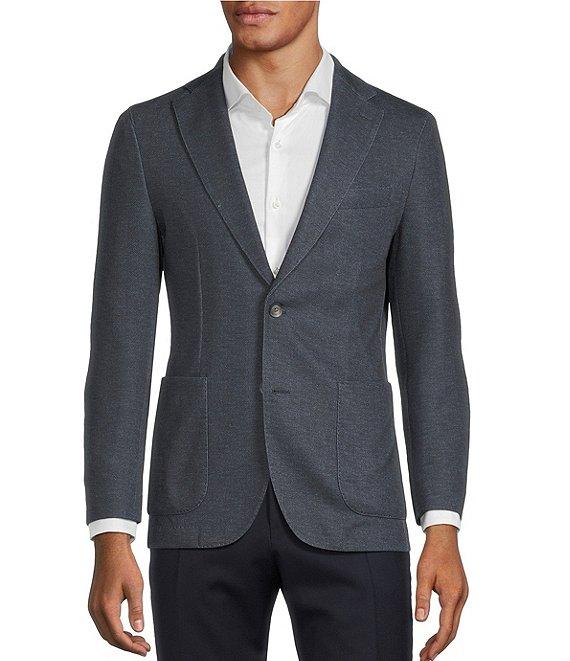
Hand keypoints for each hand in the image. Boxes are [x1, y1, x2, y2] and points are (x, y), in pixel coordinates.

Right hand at [88, 533, 150, 655]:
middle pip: (110, 638)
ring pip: (106, 632)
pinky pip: (103, 624)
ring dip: (121, 639)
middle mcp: (96, 609)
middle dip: (127, 645)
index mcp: (106, 607)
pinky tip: (127, 629)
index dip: (131, 647)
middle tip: (144, 646)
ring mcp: (93, 606)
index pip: (118, 637)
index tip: (144, 650)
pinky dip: (115, 630)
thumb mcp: (135, 586)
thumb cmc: (123, 564)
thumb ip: (136, 610)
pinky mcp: (94, 603)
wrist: (110, 549)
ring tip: (138, 640)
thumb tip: (139, 629)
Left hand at [415, 525, 467, 659]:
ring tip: (427, 649)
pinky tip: (436, 631)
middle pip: (452, 630)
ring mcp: (462, 595)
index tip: (428, 656)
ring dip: (442, 637)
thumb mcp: (423, 575)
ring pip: (453, 623)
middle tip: (425, 657)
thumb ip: (422, 598)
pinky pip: (453, 614)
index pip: (446, 628)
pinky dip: (445, 626)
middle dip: (439, 645)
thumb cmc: (433, 554)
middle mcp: (461, 597)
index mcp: (453, 595)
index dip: (437, 645)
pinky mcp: (459, 592)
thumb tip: (421, 620)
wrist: (444, 538)